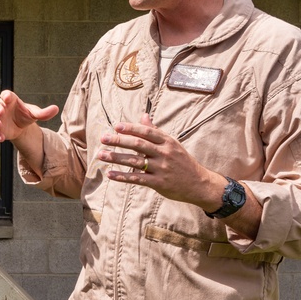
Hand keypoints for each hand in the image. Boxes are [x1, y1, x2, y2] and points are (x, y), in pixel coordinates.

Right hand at [0, 90, 58, 142]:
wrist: (22, 127)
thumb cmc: (26, 116)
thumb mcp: (35, 114)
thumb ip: (44, 113)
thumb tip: (56, 109)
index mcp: (10, 100)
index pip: (5, 94)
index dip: (5, 95)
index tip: (8, 97)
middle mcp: (2, 108)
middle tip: (2, 112)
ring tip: (0, 126)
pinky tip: (2, 138)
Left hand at [97, 113, 219, 206]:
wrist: (199, 183)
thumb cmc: (182, 161)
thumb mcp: (172, 144)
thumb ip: (155, 131)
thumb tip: (143, 116)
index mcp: (167, 142)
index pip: (147, 132)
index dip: (131, 128)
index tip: (116, 126)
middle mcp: (164, 153)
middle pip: (138, 145)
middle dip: (119, 141)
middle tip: (103, 138)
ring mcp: (162, 168)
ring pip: (135, 161)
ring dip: (116, 158)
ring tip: (101, 155)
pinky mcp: (159, 183)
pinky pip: (137, 178)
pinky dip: (123, 176)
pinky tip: (110, 174)